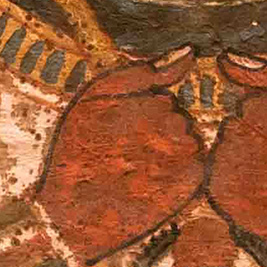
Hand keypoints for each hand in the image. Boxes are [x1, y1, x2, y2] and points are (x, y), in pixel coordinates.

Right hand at [32, 61, 212, 262]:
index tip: (115, 133)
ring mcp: (187, 161)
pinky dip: (176, 174)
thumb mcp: (98, 96)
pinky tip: (149, 183)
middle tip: (124, 153)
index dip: (137, 115)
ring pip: (188, 144)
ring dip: (168, 153)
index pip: (163, 100)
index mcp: (156, 105)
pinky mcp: (192, 188)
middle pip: (179, 121)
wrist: (73, 215)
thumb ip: (146, 72)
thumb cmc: (78, 149)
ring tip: (135, 169)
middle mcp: (178, 132)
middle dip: (157, 132)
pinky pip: (194, 170)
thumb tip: (189, 51)